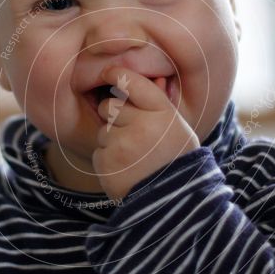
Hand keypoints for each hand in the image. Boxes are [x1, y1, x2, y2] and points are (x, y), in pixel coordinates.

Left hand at [92, 66, 199, 200]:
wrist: (173, 201)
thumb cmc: (174, 158)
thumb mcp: (176, 127)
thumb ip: (157, 103)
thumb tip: (141, 77)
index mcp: (162, 112)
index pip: (132, 82)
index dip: (117, 74)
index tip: (108, 72)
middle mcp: (142, 125)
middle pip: (109, 106)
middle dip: (115, 117)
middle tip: (134, 134)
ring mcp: (122, 144)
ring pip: (103, 130)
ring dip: (112, 141)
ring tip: (134, 157)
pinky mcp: (106, 163)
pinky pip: (98, 151)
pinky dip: (108, 160)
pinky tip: (126, 170)